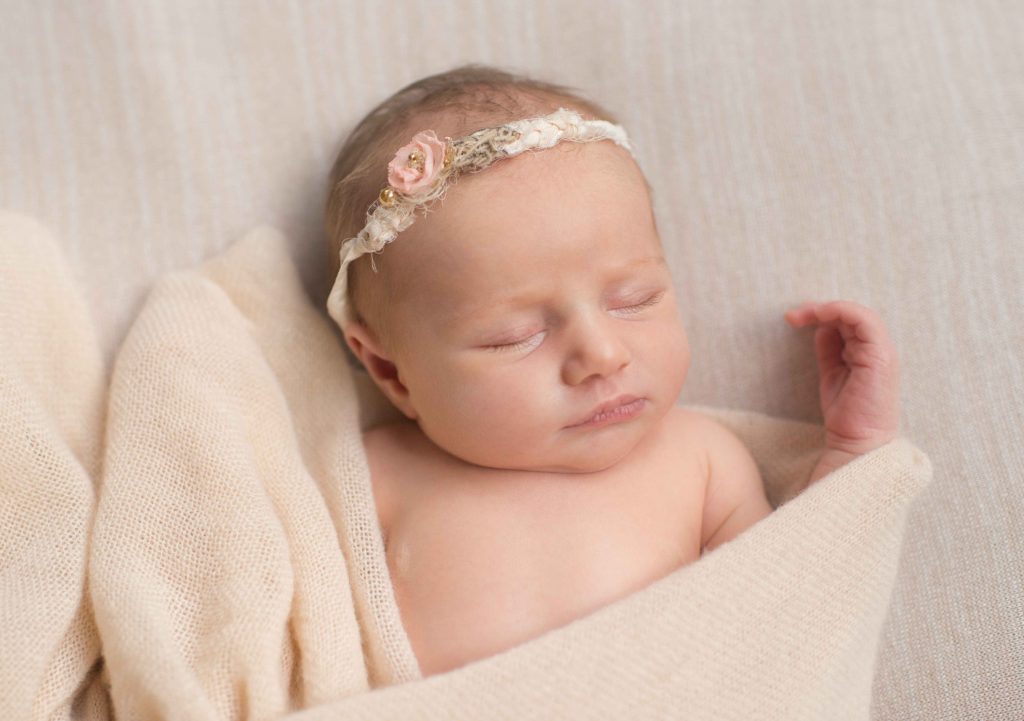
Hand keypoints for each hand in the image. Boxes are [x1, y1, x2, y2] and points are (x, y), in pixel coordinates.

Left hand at [784, 300, 900, 455]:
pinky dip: (841, 311)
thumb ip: (829, 350)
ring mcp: (882, 351)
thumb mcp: (832, 374)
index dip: (822, 314)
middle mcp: (878, 349)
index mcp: (868, 352)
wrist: (858, 442)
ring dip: (827, 308)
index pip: (848, 321)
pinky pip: (865, 321)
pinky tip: (819, 315)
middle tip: (793, 316)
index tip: (794, 318)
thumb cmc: (846, 414)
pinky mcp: (880, 356)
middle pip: (851, 315)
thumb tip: (819, 328)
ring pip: (859, 313)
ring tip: (801, 315)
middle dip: (819, 309)